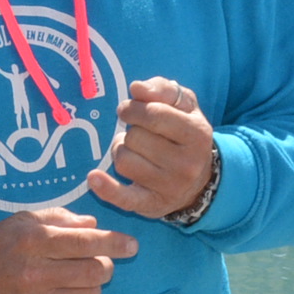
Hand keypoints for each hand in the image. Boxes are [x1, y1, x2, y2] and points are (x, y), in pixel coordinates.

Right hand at [0, 207, 139, 293]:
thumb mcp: (20, 223)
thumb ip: (58, 218)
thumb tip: (93, 224)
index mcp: (33, 242)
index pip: (85, 242)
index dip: (114, 243)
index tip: (132, 246)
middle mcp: (36, 274)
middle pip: (96, 272)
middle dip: (104, 267)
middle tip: (95, 265)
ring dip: (91, 290)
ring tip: (76, 284)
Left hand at [86, 77, 217, 220]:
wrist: (199, 180)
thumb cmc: (185, 133)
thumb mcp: (184, 105)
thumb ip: (162, 89)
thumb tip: (137, 88)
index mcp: (198, 134)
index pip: (154, 115)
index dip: (133, 109)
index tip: (127, 110)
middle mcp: (187, 164)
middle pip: (136, 138)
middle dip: (131, 131)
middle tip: (139, 134)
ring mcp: (170, 187)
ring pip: (124, 161)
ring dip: (122, 151)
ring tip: (135, 151)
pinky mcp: (152, 205)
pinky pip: (124, 198)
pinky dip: (107, 189)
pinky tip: (94, 178)